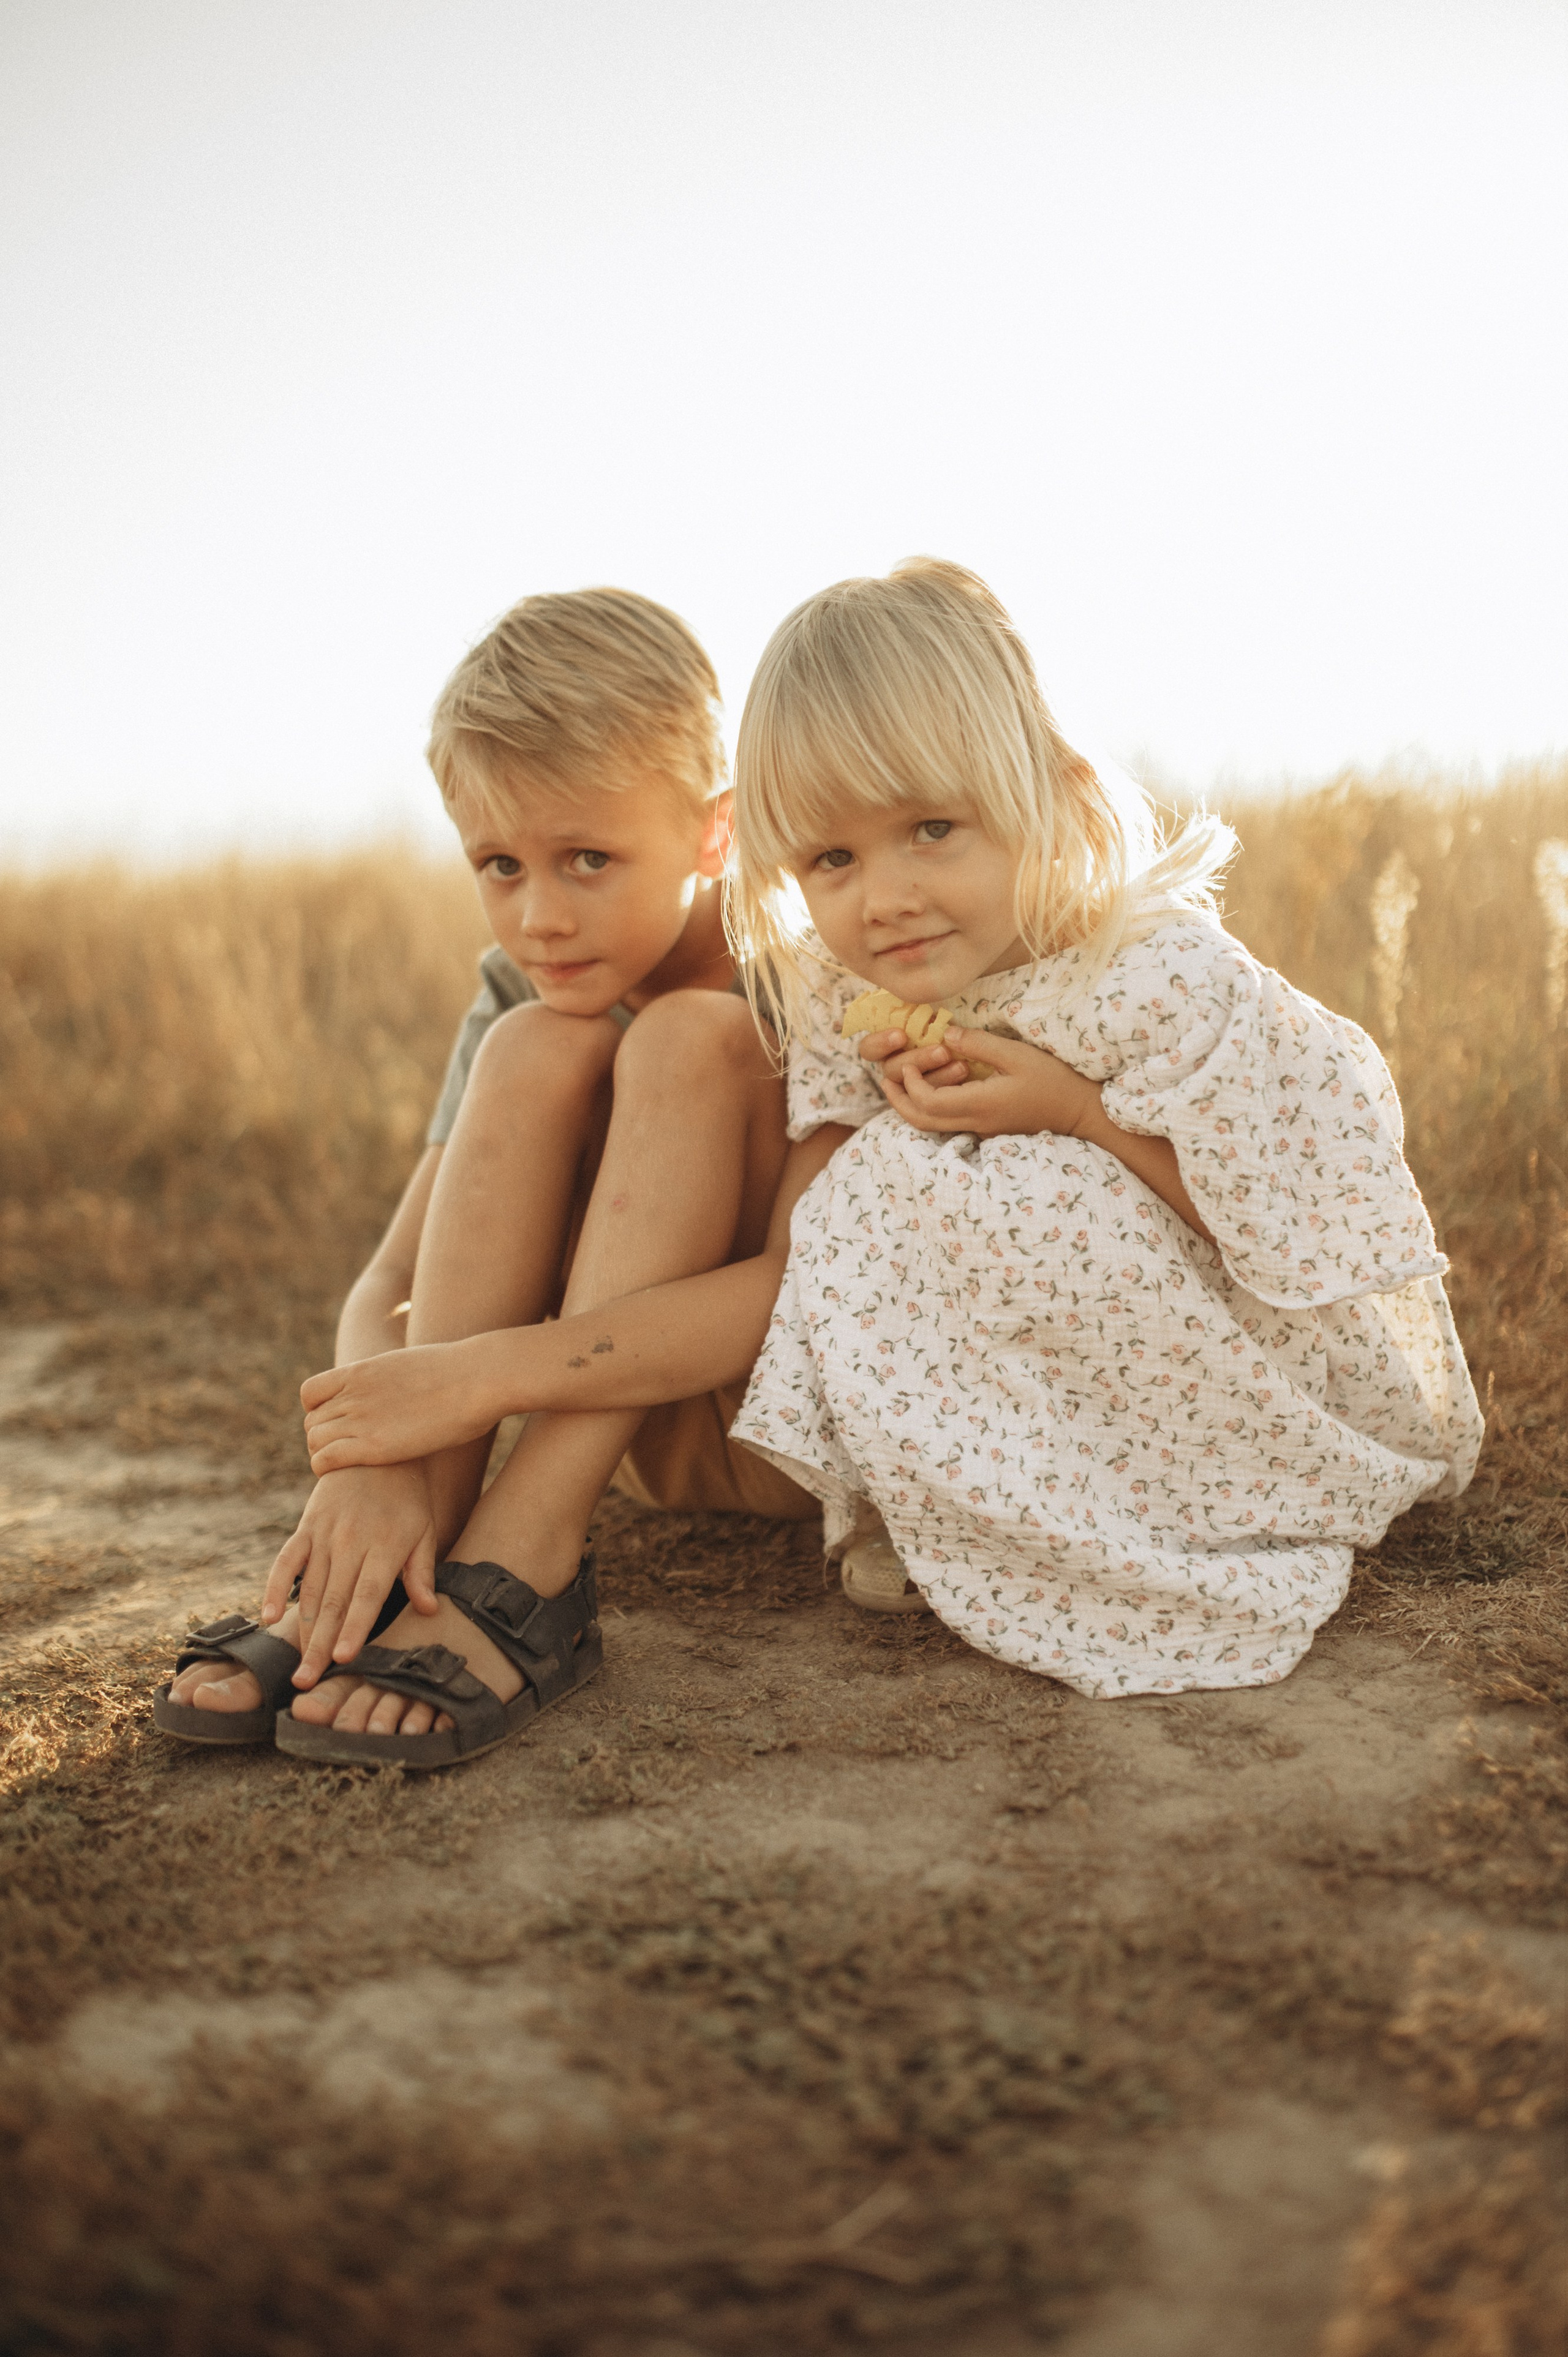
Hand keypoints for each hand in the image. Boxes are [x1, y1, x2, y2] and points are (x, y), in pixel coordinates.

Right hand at [260, 1463, 439, 1685]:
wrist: (375, 1450)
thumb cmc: (406, 1498)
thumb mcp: (424, 1530)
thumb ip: (421, 1571)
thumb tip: (428, 1610)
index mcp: (384, 1546)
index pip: (368, 1594)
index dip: (355, 1627)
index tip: (343, 1658)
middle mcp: (351, 1542)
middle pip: (336, 1601)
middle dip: (321, 1645)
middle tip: (309, 1681)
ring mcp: (324, 1534)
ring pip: (311, 1590)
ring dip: (302, 1630)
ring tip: (297, 1668)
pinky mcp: (305, 1527)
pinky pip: (286, 1561)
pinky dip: (276, 1588)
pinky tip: (269, 1618)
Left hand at [301, 1337, 502, 1473]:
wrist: (479, 1377)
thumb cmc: (461, 1374)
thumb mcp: (413, 1366)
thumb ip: (393, 1379)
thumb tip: (407, 1389)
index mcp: (361, 1371)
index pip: (310, 1393)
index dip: (318, 1412)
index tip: (339, 1425)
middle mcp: (354, 1393)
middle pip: (312, 1422)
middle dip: (325, 1439)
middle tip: (349, 1453)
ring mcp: (361, 1418)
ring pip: (314, 1441)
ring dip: (325, 1455)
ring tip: (351, 1466)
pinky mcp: (373, 1445)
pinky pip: (324, 1459)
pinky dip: (326, 1468)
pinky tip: (346, 1474)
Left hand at [877, 1025, 1101, 1139]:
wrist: (1080, 1112)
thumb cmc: (1053, 1080)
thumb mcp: (1017, 1055)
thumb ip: (979, 1044)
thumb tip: (945, 1033)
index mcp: (980, 1105)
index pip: (929, 1103)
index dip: (912, 1083)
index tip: (910, 1061)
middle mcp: (976, 1122)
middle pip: (921, 1122)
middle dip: (899, 1100)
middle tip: (887, 1077)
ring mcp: (981, 1128)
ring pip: (932, 1126)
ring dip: (912, 1105)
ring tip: (904, 1080)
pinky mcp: (987, 1127)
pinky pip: (948, 1122)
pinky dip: (931, 1107)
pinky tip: (933, 1086)